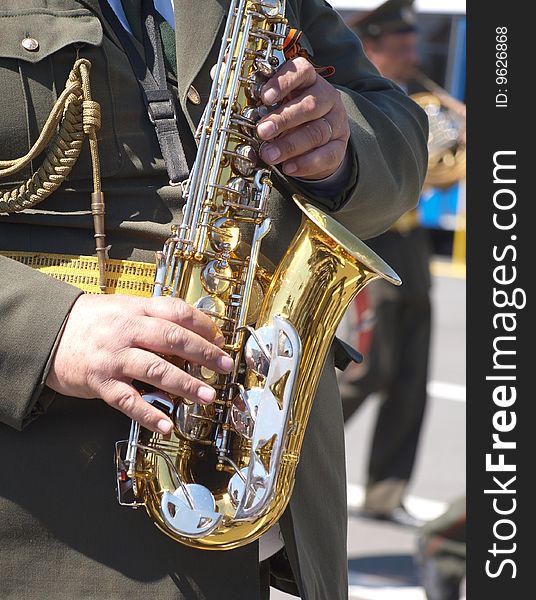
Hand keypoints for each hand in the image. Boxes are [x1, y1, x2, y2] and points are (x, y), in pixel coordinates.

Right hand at [46, 295, 233, 433]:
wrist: (48, 334)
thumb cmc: (91, 322)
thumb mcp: (123, 308)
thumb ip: (154, 317)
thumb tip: (192, 332)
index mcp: (136, 310)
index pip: (176, 312)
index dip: (202, 325)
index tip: (220, 339)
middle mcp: (127, 332)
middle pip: (173, 339)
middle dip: (204, 354)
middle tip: (225, 366)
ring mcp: (114, 358)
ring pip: (157, 370)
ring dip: (186, 385)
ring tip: (208, 396)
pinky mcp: (101, 383)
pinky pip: (129, 401)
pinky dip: (150, 414)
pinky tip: (167, 425)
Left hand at [257, 57, 349, 179]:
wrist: (320, 141)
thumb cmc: (295, 118)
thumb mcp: (283, 105)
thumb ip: (268, 108)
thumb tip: (246, 118)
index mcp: (310, 81)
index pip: (304, 71)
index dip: (284, 82)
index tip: (265, 97)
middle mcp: (327, 98)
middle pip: (310, 105)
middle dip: (283, 119)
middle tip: (262, 131)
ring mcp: (336, 123)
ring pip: (317, 132)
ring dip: (290, 145)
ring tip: (270, 155)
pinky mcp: (340, 146)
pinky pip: (326, 155)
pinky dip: (306, 163)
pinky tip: (288, 168)